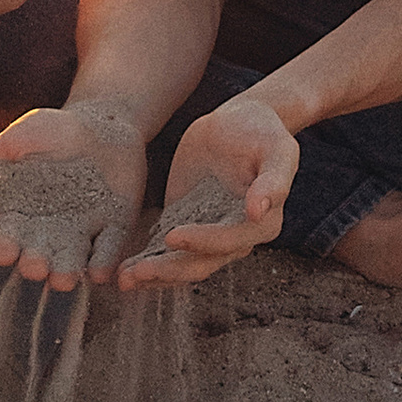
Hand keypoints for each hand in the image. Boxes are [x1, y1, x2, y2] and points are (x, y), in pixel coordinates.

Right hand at [0, 102, 147, 287]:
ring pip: (73, 256)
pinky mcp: (115, 226)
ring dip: (66, 270)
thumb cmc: (55, 129)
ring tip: (62, 280)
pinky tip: (98, 274)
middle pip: (40, 252)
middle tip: (33, 268)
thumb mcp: (22, 137)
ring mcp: (84, 230)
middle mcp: (51, 229)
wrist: (102, 123)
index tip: (3, 252)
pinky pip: (109, 247)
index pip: (11, 233)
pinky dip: (104, 260)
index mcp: (24, 211)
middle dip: (36, 262)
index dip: (6, 244)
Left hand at [114, 94, 296, 287]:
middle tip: (138, 272)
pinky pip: (166, 251)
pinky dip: (147, 261)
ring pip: (181, 264)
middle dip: (169, 270)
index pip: (230, 241)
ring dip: (154, 275)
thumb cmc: (262, 132)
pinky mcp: (185, 225)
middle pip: (202, 263)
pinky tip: (123, 269)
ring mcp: (208, 235)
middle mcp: (235, 238)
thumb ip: (273, 180)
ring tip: (124, 279)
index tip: (173, 236)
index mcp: (262, 223)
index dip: (203, 241)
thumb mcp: (277, 149)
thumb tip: (258, 211)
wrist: (237, 122)